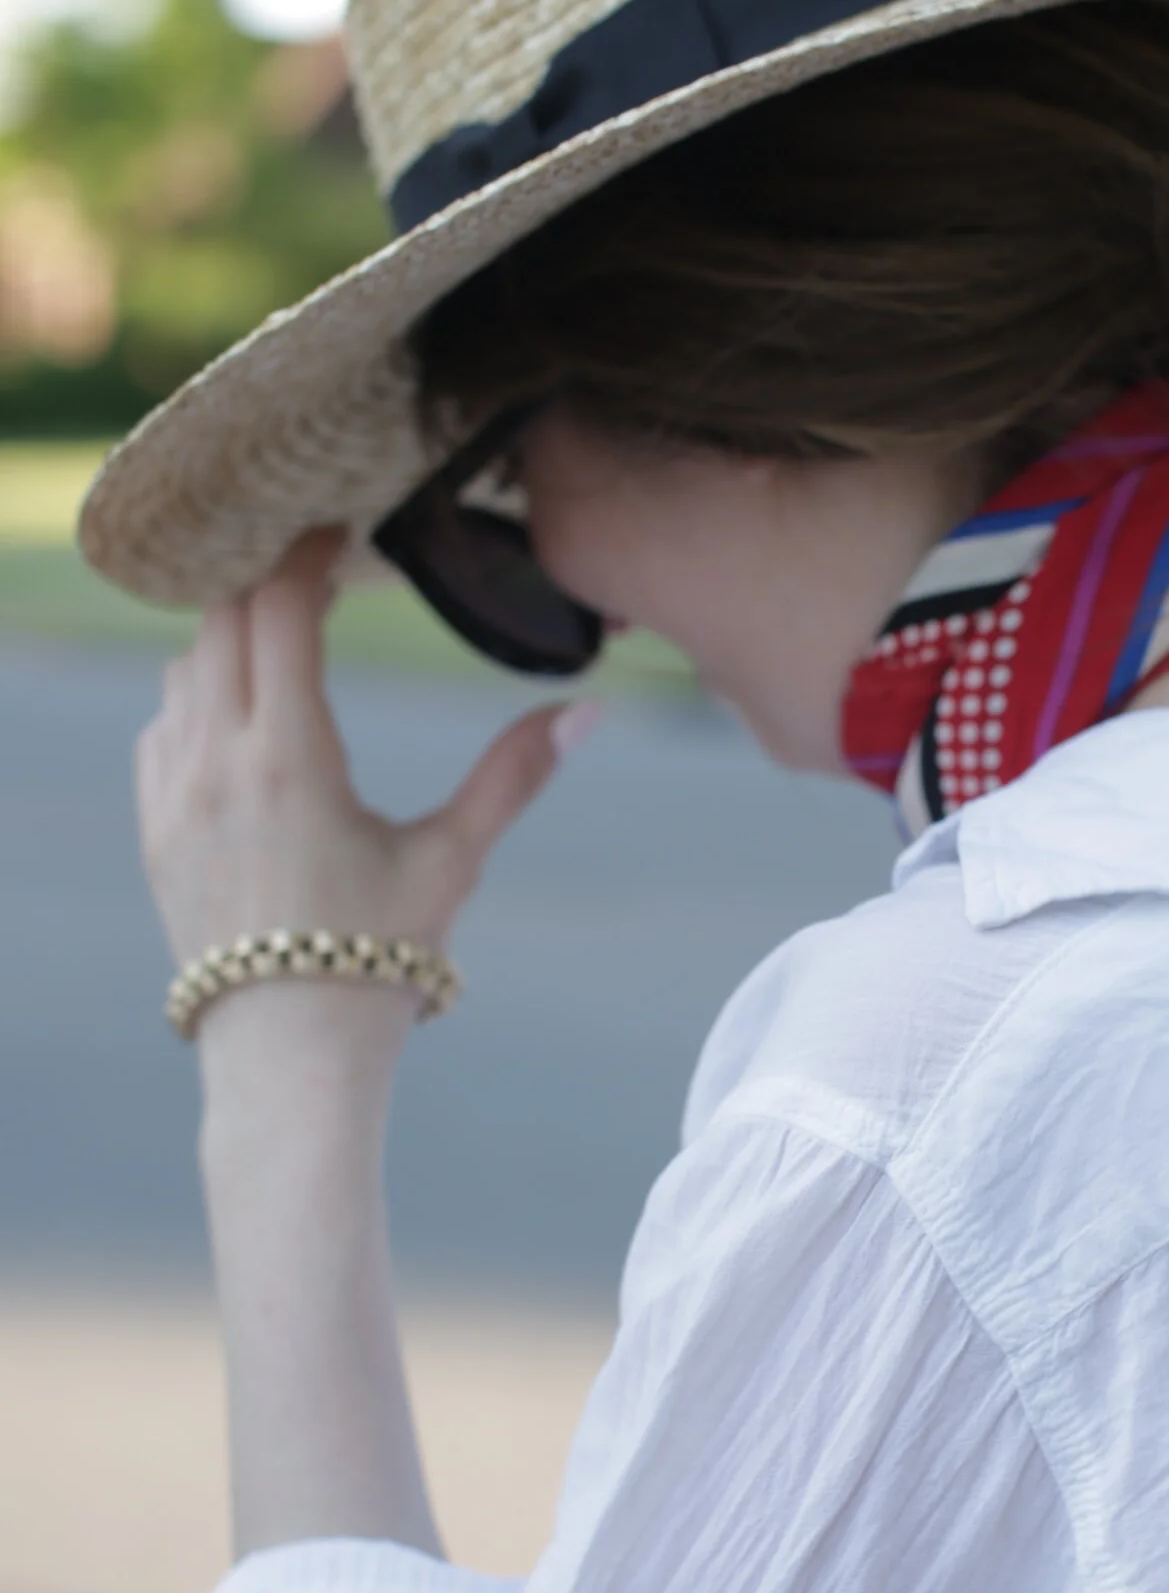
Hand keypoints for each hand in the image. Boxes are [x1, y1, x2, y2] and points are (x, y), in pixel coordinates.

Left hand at [138, 528, 583, 982]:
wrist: (285, 1059)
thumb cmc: (377, 965)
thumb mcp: (452, 862)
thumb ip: (513, 775)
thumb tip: (588, 709)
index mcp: (289, 758)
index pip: (280, 609)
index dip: (310, 556)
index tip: (343, 532)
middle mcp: (214, 764)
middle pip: (221, 621)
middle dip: (269, 581)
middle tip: (322, 567)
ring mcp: (172, 797)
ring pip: (182, 669)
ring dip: (231, 637)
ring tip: (287, 630)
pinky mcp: (156, 831)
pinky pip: (160, 727)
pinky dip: (197, 695)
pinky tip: (243, 709)